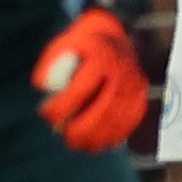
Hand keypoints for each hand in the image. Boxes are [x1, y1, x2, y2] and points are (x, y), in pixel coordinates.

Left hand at [32, 8, 149, 152]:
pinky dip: (112, 138)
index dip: (61, 107)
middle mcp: (122, 74)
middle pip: (103, 110)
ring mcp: (135, 88)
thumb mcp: (66, 42)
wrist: (117, 37)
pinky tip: (96, 144)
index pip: (80, 89)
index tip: (46, 113)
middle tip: (65, 138)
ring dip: (96, 138)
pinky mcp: (141, 100)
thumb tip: (41, 86)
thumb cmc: (85, 44)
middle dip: (81, 130)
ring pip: (117, 121)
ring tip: (77, 144)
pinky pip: (128, 124)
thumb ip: (51, 62)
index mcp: (102, 58)